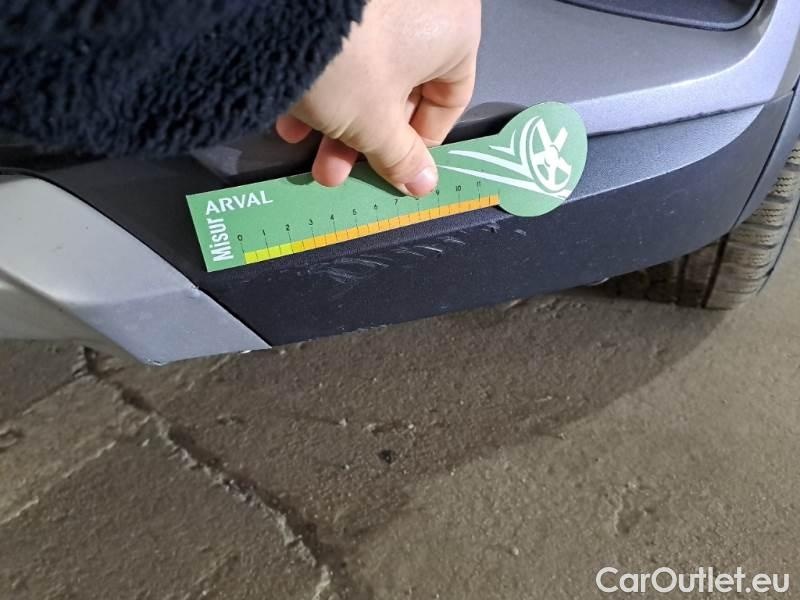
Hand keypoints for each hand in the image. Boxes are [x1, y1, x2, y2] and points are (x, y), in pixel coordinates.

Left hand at [276, 0, 481, 196]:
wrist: (275, 6)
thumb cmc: (348, 59)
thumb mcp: (375, 124)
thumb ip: (401, 156)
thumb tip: (420, 182)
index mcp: (455, 30)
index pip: (449, 100)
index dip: (419, 144)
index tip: (393, 168)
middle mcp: (426, 3)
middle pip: (403, 87)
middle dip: (365, 138)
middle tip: (337, 168)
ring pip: (369, 68)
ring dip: (338, 117)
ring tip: (306, 147)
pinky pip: (344, 44)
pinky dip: (324, 78)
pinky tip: (292, 109)